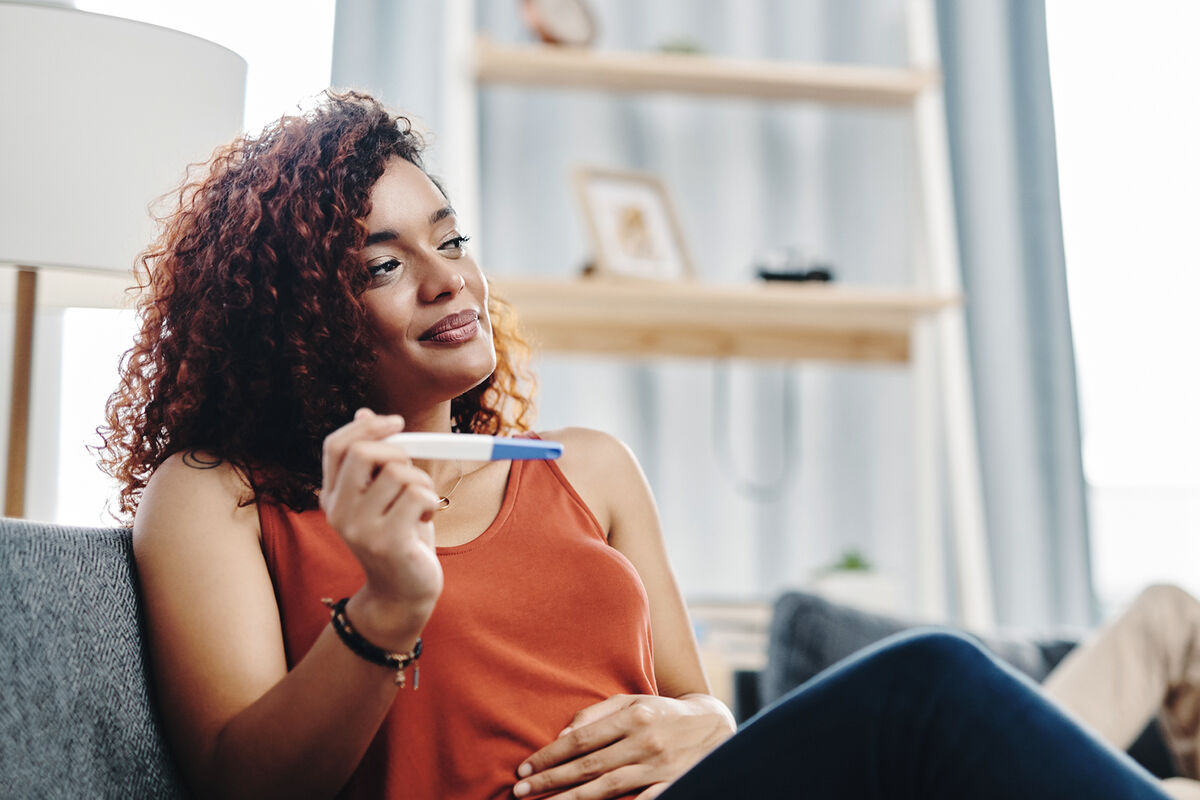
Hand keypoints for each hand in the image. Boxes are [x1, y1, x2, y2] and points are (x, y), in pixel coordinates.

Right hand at [320, 408, 443, 645]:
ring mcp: (359, 528)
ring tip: (422, 504)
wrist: (403, 593)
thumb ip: (375, 459)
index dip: (366, 426)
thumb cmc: (400, 536)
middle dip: (399, 452)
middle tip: (413, 472)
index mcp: (333, 496)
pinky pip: (417, 494)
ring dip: (422, 481)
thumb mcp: (384, 494)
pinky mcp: (386, 542)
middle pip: (362, 452)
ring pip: (398, 472)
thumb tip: (365, 411)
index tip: (397, 422)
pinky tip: (425, 518)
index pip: (336, 445)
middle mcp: (338, 511)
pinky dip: (431, 500)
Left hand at [514, 694, 734, 799]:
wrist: (715, 726)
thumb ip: (596, 714)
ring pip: (607, 789)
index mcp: (633, 716)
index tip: (523, 768)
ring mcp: (659, 767)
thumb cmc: (662, 713)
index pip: (581, 739)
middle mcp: (644, 741)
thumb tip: (563, 735)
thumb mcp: (632, 701)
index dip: (549, 754)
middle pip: (588, 766)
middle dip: (551, 780)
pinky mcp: (672, 785)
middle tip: (520, 791)